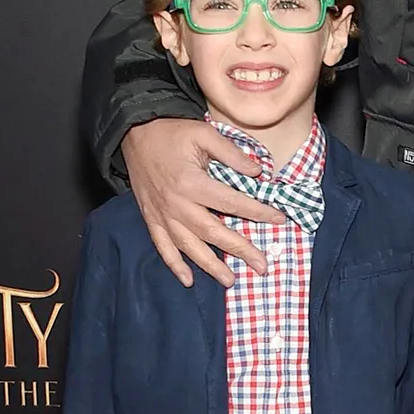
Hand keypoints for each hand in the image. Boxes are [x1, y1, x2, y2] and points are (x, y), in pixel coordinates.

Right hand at [122, 117, 284, 288]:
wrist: (134, 132)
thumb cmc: (172, 132)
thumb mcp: (204, 133)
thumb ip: (231, 153)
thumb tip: (258, 172)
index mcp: (192, 183)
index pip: (232, 202)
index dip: (257, 212)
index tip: (279, 219)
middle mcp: (176, 204)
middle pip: (213, 232)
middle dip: (239, 250)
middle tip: (262, 266)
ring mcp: (162, 214)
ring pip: (189, 246)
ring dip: (210, 266)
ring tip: (230, 281)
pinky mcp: (151, 218)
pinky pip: (162, 246)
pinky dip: (174, 265)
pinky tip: (188, 280)